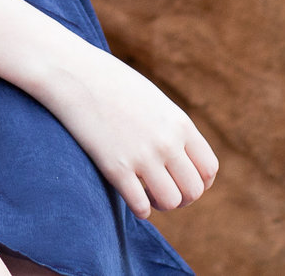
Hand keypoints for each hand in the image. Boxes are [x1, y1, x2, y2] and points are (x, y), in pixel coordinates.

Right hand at [37, 40, 217, 217]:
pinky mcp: (116, 168)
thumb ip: (171, 128)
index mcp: (179, 123)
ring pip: (170, 202)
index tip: (183, 183)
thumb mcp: (154, 101)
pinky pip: (140, 206)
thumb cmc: (113, 85)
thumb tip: (180, 159)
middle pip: (193, 190)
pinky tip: (132, 198)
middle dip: (182, 198)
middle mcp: (166, 142)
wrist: (76, 75)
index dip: (200, 183)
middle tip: (165, 192)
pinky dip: (140, 209)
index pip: (208, 169)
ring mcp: (142, 156)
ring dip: (161, 205)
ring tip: (149, 196)